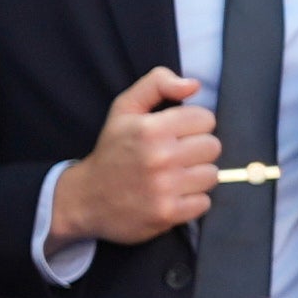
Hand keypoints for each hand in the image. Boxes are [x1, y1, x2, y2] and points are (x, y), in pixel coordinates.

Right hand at [66, 65, 223, 243]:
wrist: (85, 199)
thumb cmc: (111, 151)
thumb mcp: (125, 108)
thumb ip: (157, 83)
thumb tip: (193, 84)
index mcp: (151, 129)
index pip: (205, 119)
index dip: (193, 125)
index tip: (178, 133)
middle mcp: (160, 157)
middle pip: (212, 147)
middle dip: (197, 149)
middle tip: (177, 156)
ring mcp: (165, 188)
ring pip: (211, 175)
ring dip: (196, 176)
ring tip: (175, 176)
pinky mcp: (167, 214)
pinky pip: (204, 203)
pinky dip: (192, 201)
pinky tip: (173, 195)